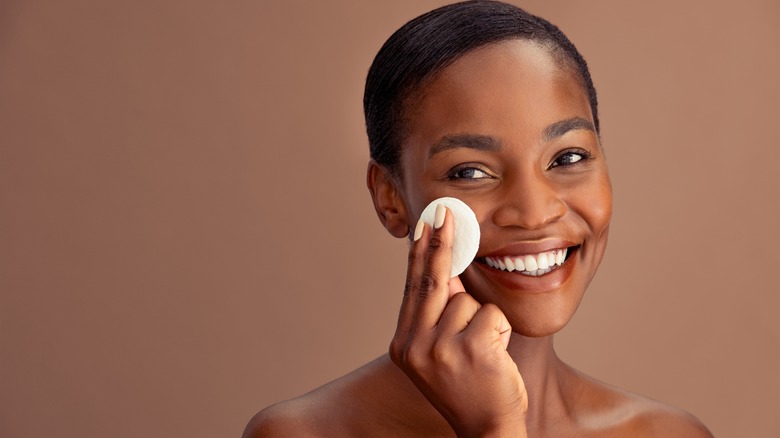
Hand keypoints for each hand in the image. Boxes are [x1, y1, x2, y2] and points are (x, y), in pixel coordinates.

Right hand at [389, 205, 527, 437]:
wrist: (486, 430)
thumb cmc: (469, 388)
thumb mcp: (439, 354)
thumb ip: (438, 317)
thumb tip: (450, 269)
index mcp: (403, 345)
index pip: (413, 289)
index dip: (420, 255)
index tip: (424, 226)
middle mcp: (414, 346)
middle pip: (432, 281)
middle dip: (440, 243)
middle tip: (445, 212)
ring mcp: (440, 349)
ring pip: (468, 301)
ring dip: (483, 320)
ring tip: (483, 353)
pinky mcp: (471, 350)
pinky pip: (491, 315)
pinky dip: (499, 330)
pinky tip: (494, 357)